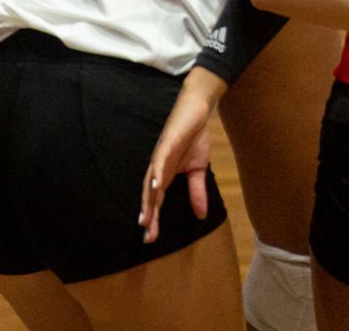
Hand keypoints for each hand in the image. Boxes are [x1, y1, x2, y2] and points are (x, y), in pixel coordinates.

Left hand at [138, 69, 223, 242]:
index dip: (154, 219)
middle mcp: (158, 168)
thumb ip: (197, 191)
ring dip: (149, 199)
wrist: (196, 110)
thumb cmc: (194, 138)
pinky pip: (160, 160)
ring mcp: (160, 155)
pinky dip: (157, 173)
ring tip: (147, 218)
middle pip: (150, 195)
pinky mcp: (166, 143)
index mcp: (165, 175)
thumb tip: (201, 215)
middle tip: (147, 236)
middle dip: (148, 215)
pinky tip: (157, 186)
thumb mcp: (198, 169)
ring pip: (152, 181)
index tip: (151, 238)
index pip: (157, 201)